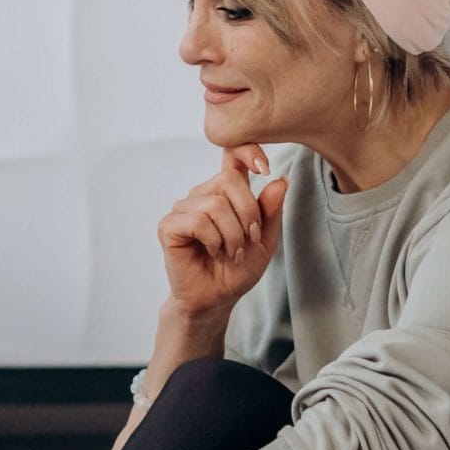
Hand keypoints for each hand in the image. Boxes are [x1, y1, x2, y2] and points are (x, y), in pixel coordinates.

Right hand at [159, 146, 290, 319]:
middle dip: (248, 214)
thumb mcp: (265, 239)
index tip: (264, 167)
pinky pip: (198, 220)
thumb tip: (280, 179)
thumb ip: (271, 210)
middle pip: (229, 181)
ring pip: (215, 204)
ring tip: (232, 252)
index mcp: (224, 193)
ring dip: (232, 234)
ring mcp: (183, 209)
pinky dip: (213, 239)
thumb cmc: (237, 270)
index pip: (231, 156)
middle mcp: (202, 195)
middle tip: (249, 241)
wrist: (217, 299)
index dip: (247, 150)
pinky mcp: (169, 226)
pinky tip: (212, 251)